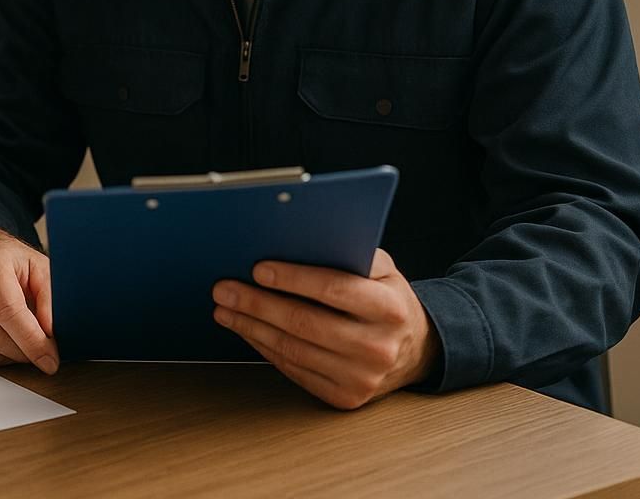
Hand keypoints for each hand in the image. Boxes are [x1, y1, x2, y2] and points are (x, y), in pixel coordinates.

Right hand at [0, 227, 58, 374]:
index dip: (32, 342)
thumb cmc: (10, 262)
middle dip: (24, 352)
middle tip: (40, 350)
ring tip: (20, 339)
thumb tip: (50, 334)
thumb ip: (50, 298)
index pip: (9, 313)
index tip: (50, 360)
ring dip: (9, 356)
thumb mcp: (39, 267)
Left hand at [211, 248, 438, 409]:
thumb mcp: (383, 270)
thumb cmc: (387, 300)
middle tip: (225, 288)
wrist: (415, 350)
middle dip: (257, 304)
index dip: (293, 279)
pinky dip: (264, 348)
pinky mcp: (345, 398)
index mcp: (389, 308)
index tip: (258, 269)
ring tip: (225, 308)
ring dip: (251, 327)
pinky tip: (247, 330)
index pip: (334, 289)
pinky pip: (294, 369)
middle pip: (305, 323)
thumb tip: (295, 241)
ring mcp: (361, 378)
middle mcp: (379, 347)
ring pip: (293, 349)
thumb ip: (348, 253)